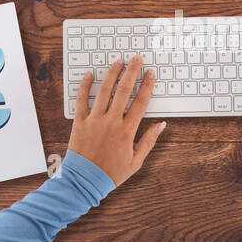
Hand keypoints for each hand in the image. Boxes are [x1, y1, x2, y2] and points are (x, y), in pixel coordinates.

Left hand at [68, 55, 164, 185]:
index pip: (140, 102)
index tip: (150, 73)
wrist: (84, 182)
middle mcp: (111, 122)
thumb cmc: (111, 173)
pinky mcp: (79, 122)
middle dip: (132, 72)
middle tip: (136, 59)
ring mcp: (94, 120)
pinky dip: (85, 85)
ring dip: (112, 74)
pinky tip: (89, 74)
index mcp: (127, 131)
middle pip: (124, 91)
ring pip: (104, 91)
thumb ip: (149, 141)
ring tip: (118, 62)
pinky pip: (81, 100)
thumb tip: (161, 125)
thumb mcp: (136, 161)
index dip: (147, 85)